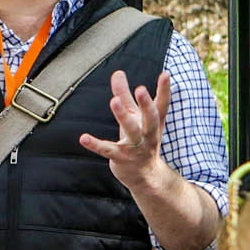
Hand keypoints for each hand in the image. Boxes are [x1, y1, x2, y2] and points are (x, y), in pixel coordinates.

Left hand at [79, 70, 169, 192]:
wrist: (145, 177)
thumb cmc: (140, 140)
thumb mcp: (134, 116)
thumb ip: (124, 94)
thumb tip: (117, 72)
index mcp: (153, 123)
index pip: (161, 105)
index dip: (164, 90)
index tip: (165, 74)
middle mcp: (148, 135)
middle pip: (150, 119)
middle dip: (146, 104)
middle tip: (141, 89)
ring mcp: (135, 147)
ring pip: (132, 131)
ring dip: (123, 116)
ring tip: (115, 101)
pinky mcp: (120, 158)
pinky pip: (108, 150)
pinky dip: (96, 145)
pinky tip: (83, 138)